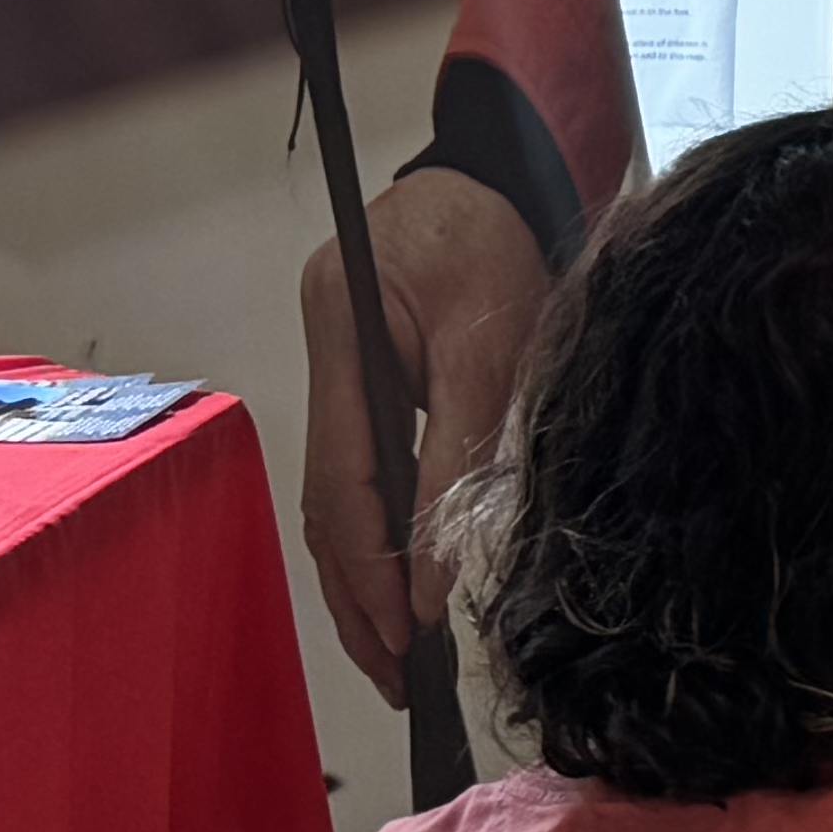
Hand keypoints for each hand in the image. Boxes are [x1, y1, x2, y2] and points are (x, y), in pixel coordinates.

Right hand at [296, 165, 552, 704]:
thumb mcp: (498, 332)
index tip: (406, 630)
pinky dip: (378, 532)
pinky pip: (361, 469)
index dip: (371, 561)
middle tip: (395, 671)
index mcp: (341, 321)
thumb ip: (464, 446)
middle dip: (356, 592)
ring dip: (363, 576)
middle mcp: (324, 347)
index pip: (343, 473)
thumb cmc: (506, 227)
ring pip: (337, 495)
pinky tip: (398, 587)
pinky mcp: (364, 375)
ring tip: (395, 653)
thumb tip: (435, 571)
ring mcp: (338, 362)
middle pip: (325, 498)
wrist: (508, 160)